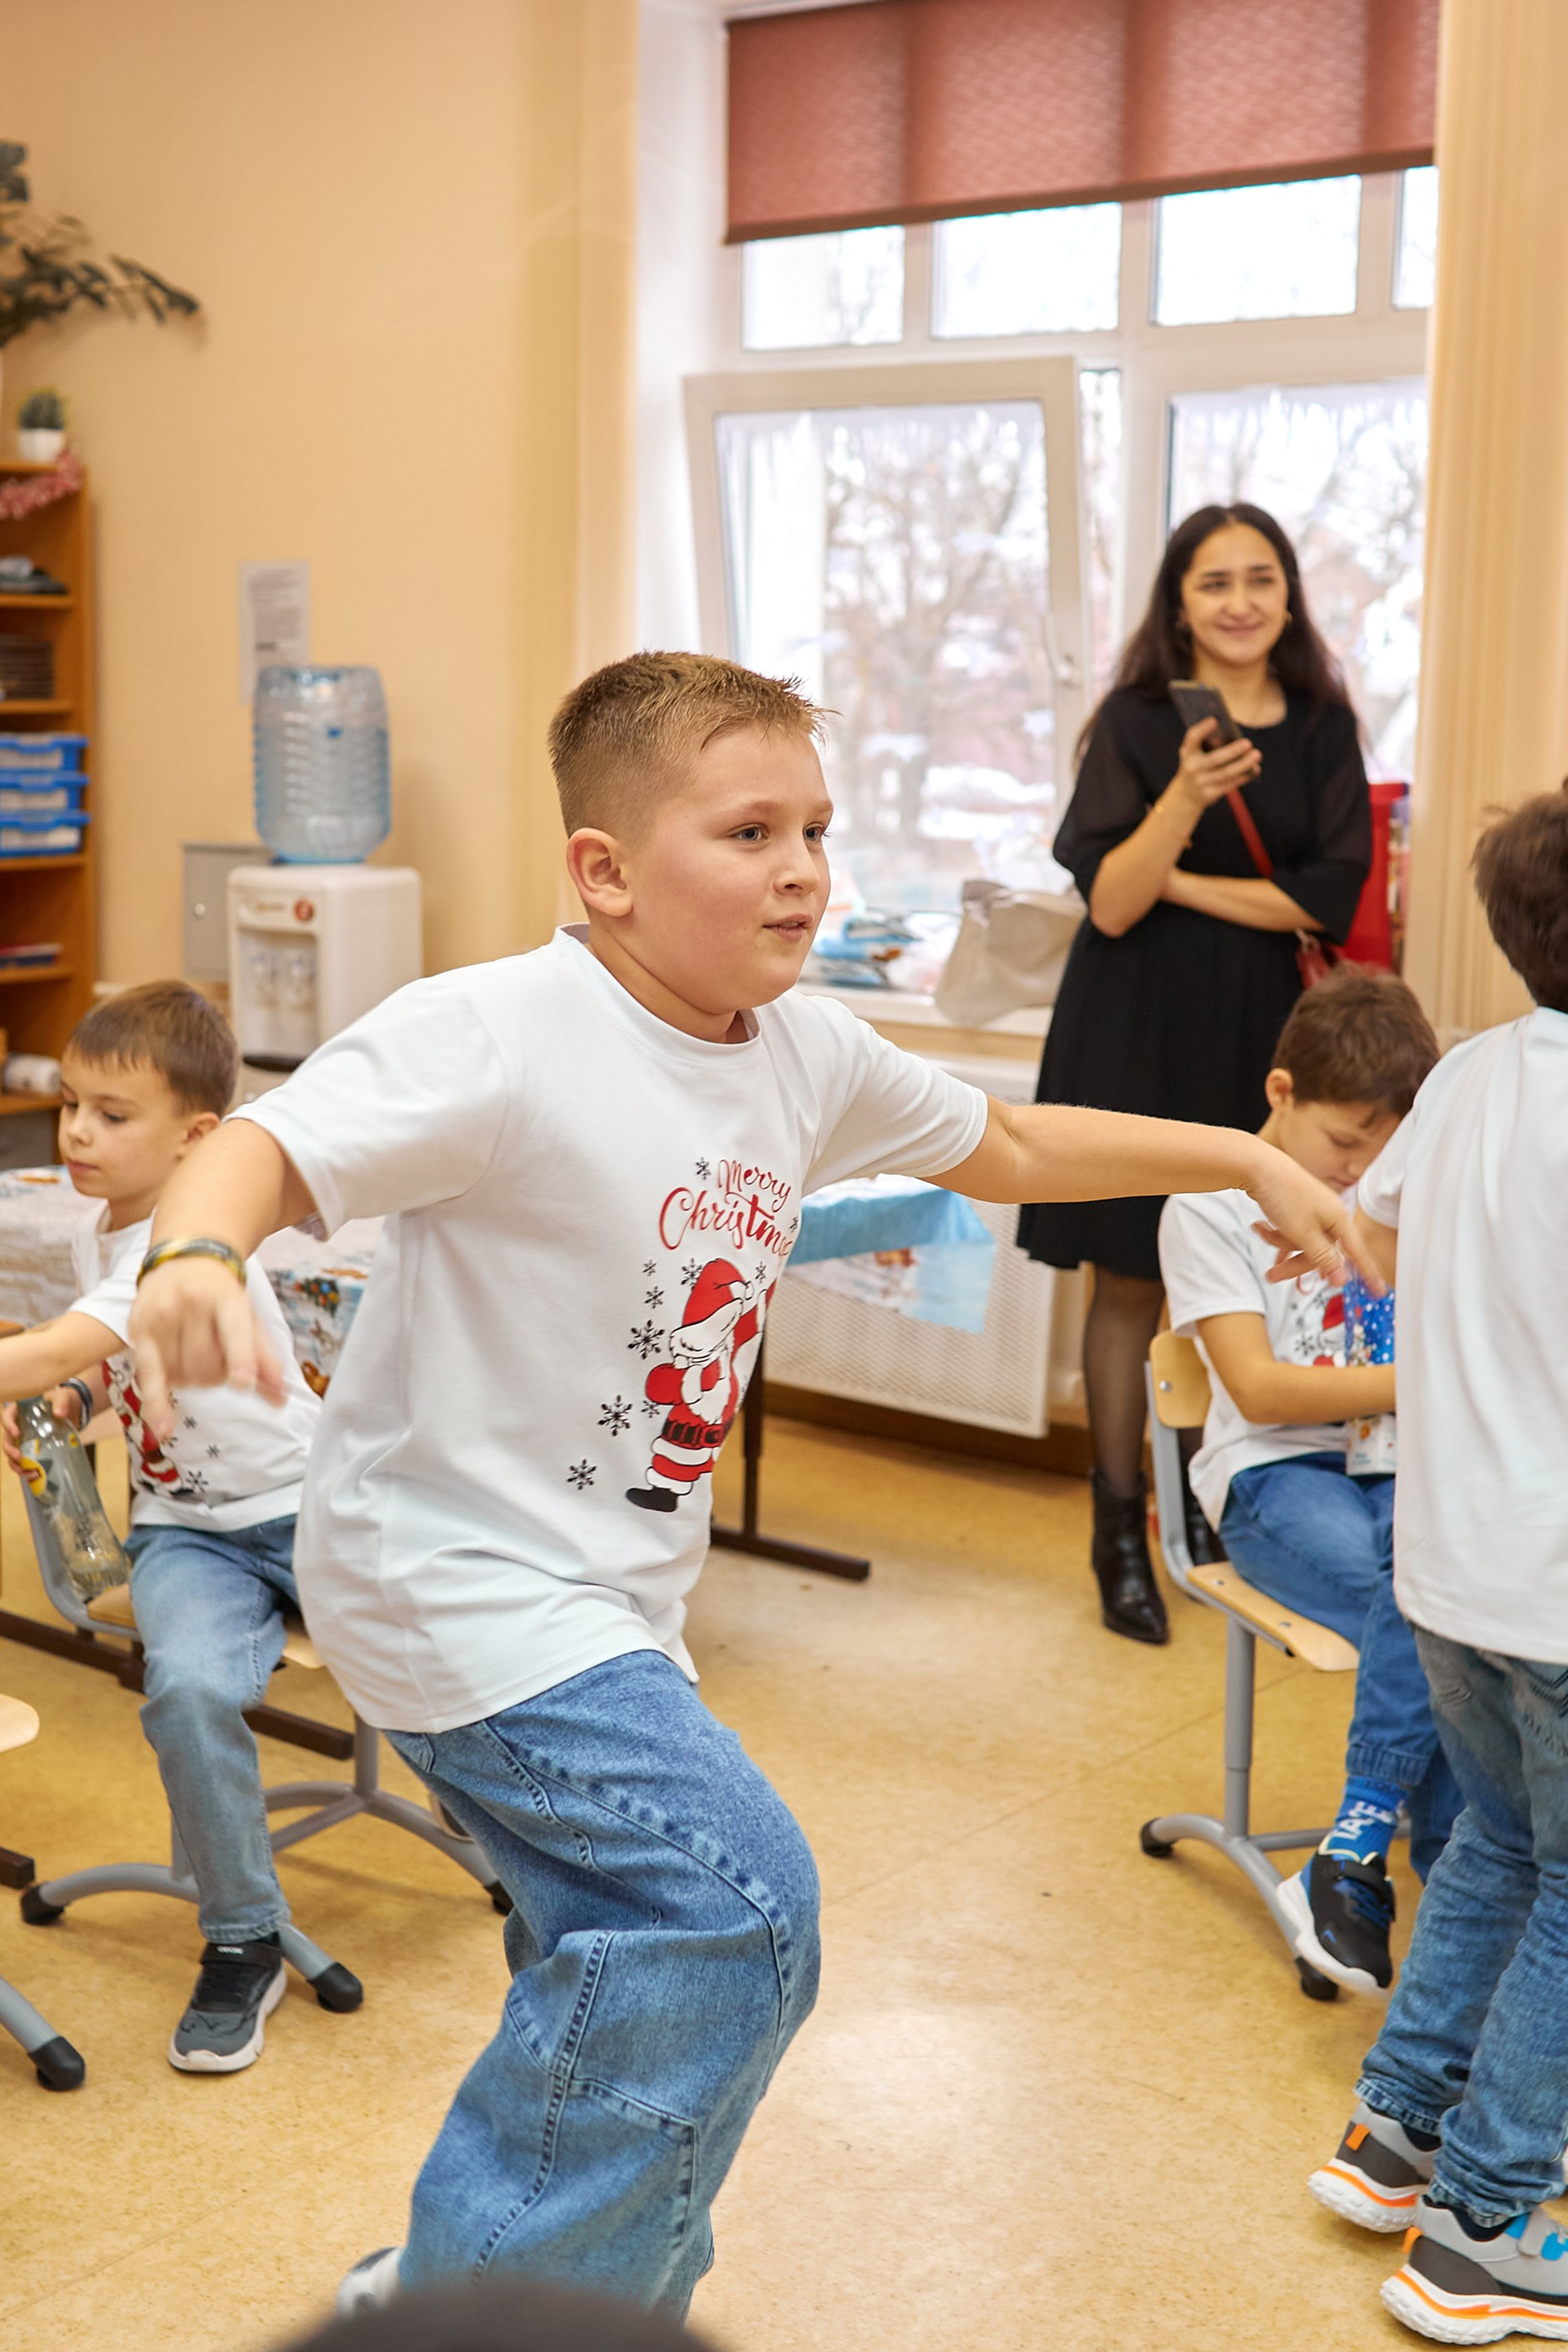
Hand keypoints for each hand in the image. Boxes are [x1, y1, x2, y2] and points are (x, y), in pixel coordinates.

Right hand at [1, 1386, 81, 1474]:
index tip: (16, 1434)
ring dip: (14, 1463)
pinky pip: (23, 1459)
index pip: (7, 1416)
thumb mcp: (63, 1397)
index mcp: (21, 1410)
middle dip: (10, 1450)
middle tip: (19, 1457)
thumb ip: (61, 1402)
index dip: (8, 1425)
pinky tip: (30, 1475)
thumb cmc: (62, 1401)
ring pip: (12, 1451)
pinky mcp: (32, 1447)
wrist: (71, 1411)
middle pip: (7, 1438)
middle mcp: (18, 1425)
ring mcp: (24, 1438)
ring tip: (24, 1471)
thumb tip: (59, 1414)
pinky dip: (24, 1468)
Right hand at [128, 1257, 286, 1442]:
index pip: (234, 1330)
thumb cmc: (221, 1296)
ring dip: (194, 1380)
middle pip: (208, 1365)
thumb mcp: (249, 1319)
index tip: (243, 1381)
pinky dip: (157, 1405)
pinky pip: (149, 1376)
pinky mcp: (138, 1330)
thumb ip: (265, 1359)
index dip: (240, 1358)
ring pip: (183, 1375)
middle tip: (218, 1357)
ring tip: (195, 1354)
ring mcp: (161, 1316)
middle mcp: (191, 1304)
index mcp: (227, 1298)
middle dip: (218, 1375)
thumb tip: (282, 1399)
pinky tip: (162, 1428)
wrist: (182, 1260)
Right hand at [1170, 720, 1261, 815]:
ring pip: (1226, 774)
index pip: (1192, 738)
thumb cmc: (1198, 764)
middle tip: (1248, 742)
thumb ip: (1207, 743)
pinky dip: (1244, 776)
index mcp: (1188, 752)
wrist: (1186, 794)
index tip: (1214, 720)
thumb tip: (1228, 737)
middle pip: (1214, 759)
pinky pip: (1230, 784)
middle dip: (1232, 751)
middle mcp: (1192, 768)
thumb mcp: (1196, 753)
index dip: (1202, 729)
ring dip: (1243, 764)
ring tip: (1257, 754)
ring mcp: (1201, 783)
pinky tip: (1255, 768)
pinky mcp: (1210, 794)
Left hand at [1244, 1143, 1385, 1291]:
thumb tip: (1342, 1279)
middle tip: (1271, 1276)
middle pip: (1321, 1253)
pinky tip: (1260, 1228)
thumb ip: (1323, 1258)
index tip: (1380, 1291)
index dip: (1369, 1273)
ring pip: (1303, 1243)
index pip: (1357, 1253)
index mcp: (1339, 1220)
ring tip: (1261, 1232)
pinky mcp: (1298, 1208)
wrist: (1258, 1166)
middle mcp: (1330, 1215)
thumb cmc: (1284, 1195)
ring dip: (1280, 1244)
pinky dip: (1277, 1233)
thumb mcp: (1303, 1234)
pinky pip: (1292, 1231)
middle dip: (1295, 1264)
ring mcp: (1314, 1211)